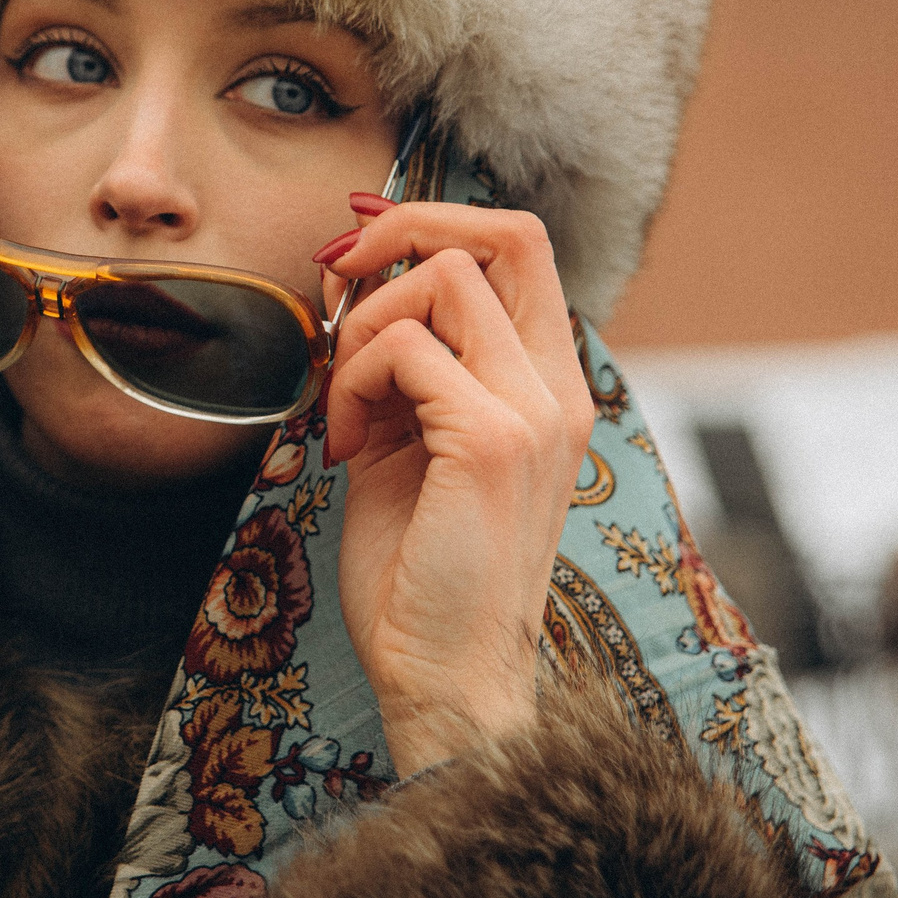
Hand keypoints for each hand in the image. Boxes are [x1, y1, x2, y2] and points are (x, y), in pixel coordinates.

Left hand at [317, 203, 595, 769]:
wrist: (446, 677)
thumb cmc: (420, 570)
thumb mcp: (402, 438)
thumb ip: (392, 357)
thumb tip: (349, 268)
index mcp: (546, 385)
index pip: (520, 246)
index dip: (435, 220)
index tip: (358, 254)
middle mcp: (556, 388)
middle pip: (503, 232)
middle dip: (401, 233)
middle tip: (341, 284)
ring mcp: (533, 411)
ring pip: (443, 279)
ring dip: (364, 328)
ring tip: (346, 406)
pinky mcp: (492, 440)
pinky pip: (404, 348)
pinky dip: (353, 380)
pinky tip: (348, 446)